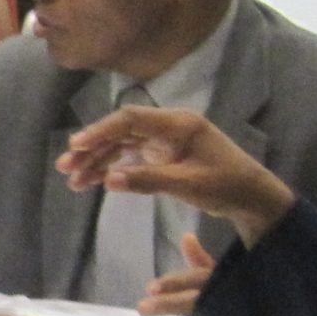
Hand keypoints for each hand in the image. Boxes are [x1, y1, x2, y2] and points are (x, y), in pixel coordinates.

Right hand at [57, 107, 294, 245]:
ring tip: (73, 180)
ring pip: (122, 145)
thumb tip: (108, 180)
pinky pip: (131, 157)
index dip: (100, 130)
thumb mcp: (188, 184)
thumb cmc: (226, 185)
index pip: (130, 119)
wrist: (251, 196)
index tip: (76, 145)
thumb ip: (148, 180)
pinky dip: (112, 168)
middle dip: (92, 148)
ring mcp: (164, 140)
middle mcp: (168, 127)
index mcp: (177, 124)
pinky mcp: (163, 155)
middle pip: (121, 131)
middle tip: (65, 167)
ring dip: (97, 161)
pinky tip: (92, 181)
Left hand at [136, 234, 267, 315]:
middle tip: (141, 309)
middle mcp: (235, 305)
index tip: (150, 287)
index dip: (176, 282)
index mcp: (234, 281)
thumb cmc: (259, 301)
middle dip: (167, 306)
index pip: (202, 278)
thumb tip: (185, 238)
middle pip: (197, 303)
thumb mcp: (237, 278)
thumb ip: (207, 264)